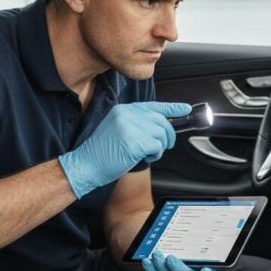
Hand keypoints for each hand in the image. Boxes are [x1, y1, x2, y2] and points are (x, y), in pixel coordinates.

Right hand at [59, 101, 190, 198]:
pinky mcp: (135, 141)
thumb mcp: (117, 129)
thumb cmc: (101, 152)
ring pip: (161, 134)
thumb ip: (136, 123)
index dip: (172, 108)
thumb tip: (160, 126)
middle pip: (161, 121)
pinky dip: (155, 155)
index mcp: (123, 109)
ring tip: (146, 154)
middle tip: (165, 145)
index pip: (153, 105)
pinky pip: (157, 147)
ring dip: (159, 147)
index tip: (185, 109)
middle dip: (168, 135)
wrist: (85, 165)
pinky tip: (143, 157)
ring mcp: (131, 126)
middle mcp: (127, 114)